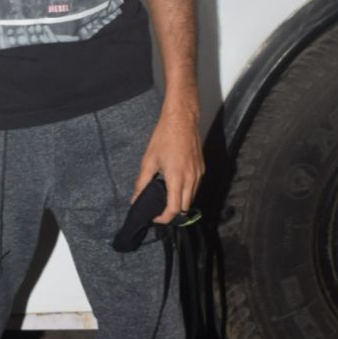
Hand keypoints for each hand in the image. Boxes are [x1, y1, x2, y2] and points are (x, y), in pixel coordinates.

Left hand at [132, 103, 203, 222]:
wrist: (182, 120)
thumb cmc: (164, 137)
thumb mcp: (149, 160)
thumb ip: (142, 182)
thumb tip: (135, 198)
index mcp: (177, 178)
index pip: (174, 209)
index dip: (164, 218)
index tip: (155, 218)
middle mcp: (191, 179)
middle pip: (184, 207)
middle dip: (172, 212)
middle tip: (159, 210)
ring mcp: (199, 174)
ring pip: (191, 198)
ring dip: (180, 202)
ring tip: (166, 198)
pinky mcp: (202, 168)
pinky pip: (195, 187)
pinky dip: (186, 192)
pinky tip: (175, 185)